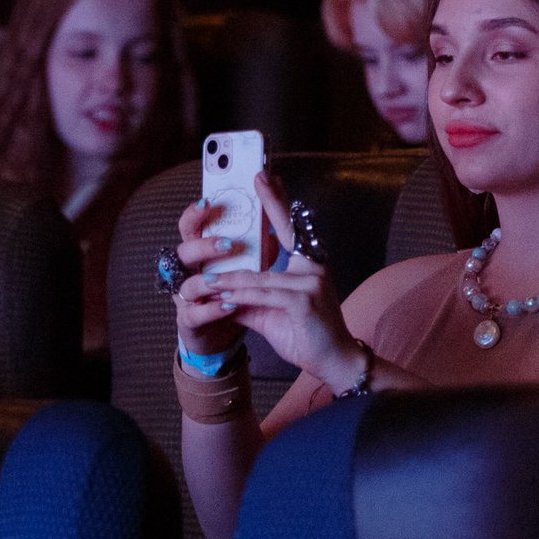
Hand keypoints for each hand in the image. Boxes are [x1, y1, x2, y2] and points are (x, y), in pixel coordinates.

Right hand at [173, 195, 261, 356]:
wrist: (221, 333)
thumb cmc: (232, 293)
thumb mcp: (246, 268)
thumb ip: (256, 248)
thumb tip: (275, 225)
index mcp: (199, 253)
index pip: (191, 228)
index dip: (195, 215)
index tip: (207, 201)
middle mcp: (187, 272)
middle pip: (183, 252)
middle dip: (202, 246)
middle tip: (226, 243)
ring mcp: (185, 297)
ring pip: (186, 284)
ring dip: (207, 280)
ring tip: (226, 279)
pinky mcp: (189, 321)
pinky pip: (194, 314)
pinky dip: (212, 310)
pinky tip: (229, 305)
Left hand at [175, 172, 367, 389]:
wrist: (333, 363)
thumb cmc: (305, 336)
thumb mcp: (270, 313)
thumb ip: (248, 298)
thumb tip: (219, 289)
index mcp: (307, 265)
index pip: (290, 228)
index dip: (278, 201)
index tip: (265, 177)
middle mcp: (313, 267)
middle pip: (285, 232)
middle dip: (270, 203)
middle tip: (257, 175)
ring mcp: (311, 282)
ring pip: (260, 276)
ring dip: (229, 278)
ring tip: (205, 279)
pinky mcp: (304, 301)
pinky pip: (264, 294)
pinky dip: (240, 295)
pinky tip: (222, 296)